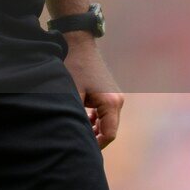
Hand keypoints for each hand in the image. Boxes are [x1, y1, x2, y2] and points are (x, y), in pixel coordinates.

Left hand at [63, 34, 124, 149]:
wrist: (76, 42)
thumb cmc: (72, 67)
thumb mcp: (72, 94)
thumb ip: (76, 117)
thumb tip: (74, 137)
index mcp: (111, 103)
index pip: (108, 135)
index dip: (95, 145)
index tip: (79, 147)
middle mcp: (117, 101)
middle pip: (108, 129)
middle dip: (93, 138)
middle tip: (76, 142)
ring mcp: (114, 96)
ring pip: (106, 122)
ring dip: (93, 128)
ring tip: (76, 131)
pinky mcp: (108, 93)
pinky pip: (104, 113)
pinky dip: (94, 119)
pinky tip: (82, 119)